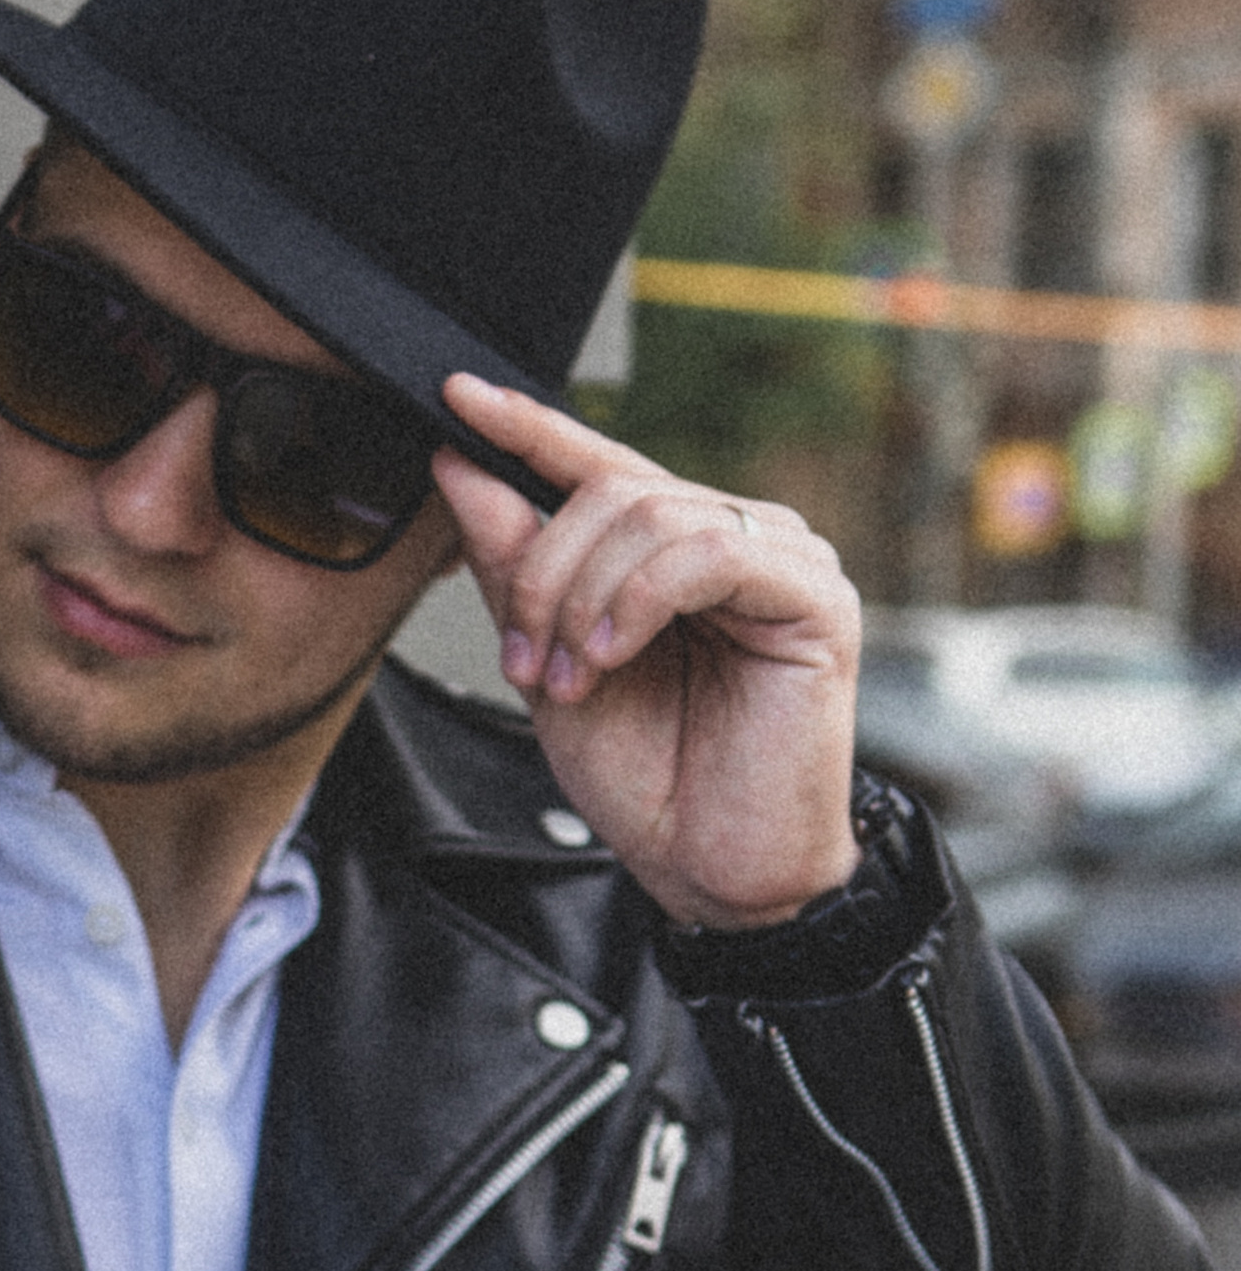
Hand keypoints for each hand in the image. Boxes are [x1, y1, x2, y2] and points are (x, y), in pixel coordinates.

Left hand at [435, 373, 862, 930]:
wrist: (712, 870)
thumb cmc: (651, 779)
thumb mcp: (549, 665)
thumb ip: (514, 569)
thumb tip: (462, 468)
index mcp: (671, 551)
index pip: (596, 464)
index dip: (527, 428)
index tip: (456, 400)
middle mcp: (732, 537)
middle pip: (613, 489)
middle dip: (542, 570)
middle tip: (523, 657)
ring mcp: (780, 559)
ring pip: (652, 515)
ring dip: (582, 597)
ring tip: (569, 676)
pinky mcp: (813, 596)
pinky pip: (709, 550)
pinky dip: (638, 600)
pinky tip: (611, 654)